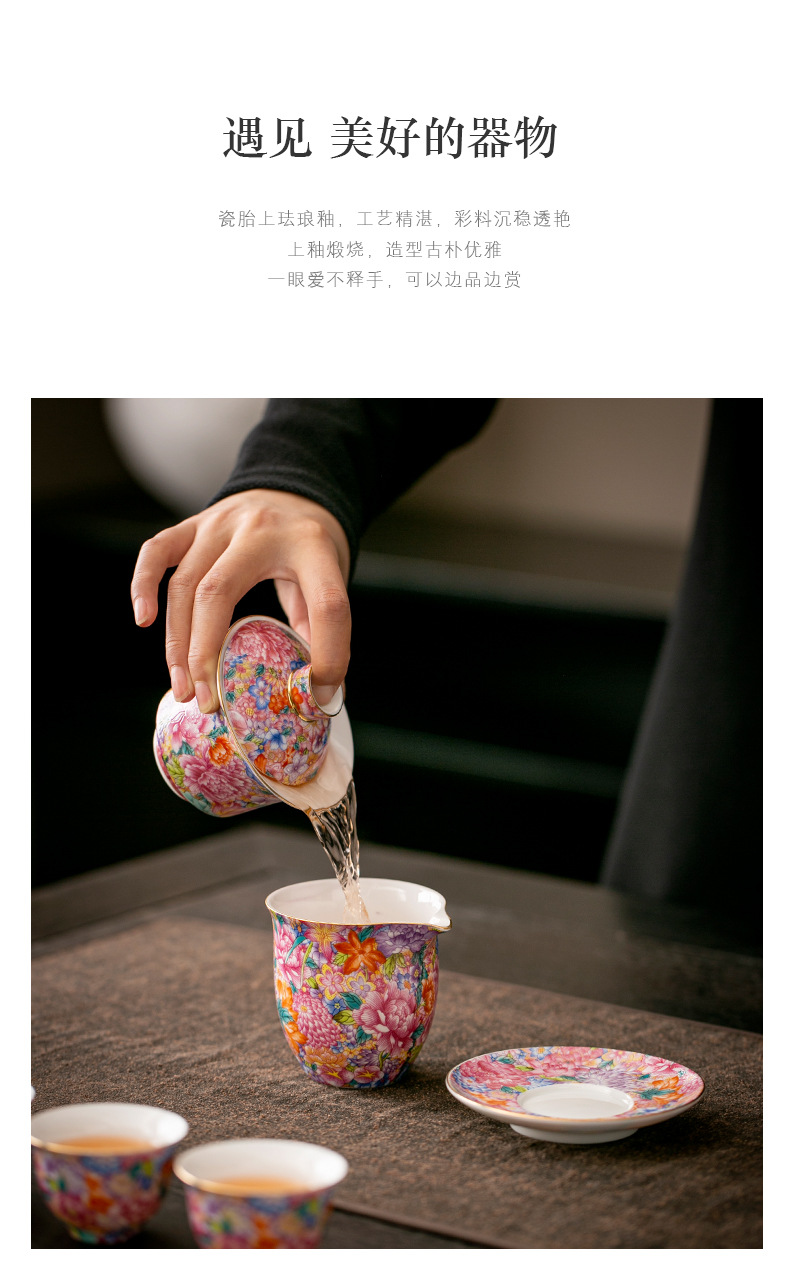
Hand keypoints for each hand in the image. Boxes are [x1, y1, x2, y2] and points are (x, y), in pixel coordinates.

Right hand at [131, 489, 350, 712]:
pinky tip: (144, 620)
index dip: (331, 652)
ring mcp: (220, 523)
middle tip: (207, 701)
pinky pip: (158, 551)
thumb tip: (321, 694)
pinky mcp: (193, 524)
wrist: (293, 491)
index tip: (321, 690)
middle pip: (220, 592)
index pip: (326, 603)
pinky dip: (143, 584)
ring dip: (177, 641)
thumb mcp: (331, 577)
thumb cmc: (309, 548)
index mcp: (312, 547)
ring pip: (184, 583)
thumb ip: (324, 627)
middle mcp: (260, 530)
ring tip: (183, 687)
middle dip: (206, 653)